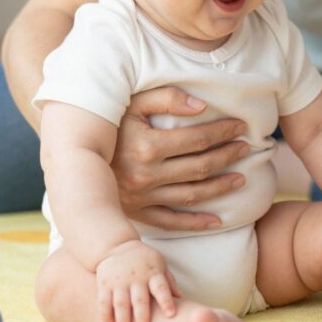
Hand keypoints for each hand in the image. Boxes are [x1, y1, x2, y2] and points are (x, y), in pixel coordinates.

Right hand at [96, 239, 180, 321]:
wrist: (116, 246)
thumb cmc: (143, 259)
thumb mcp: (159, 264)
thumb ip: (169, 280)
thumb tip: (181, 297)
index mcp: (152, 273)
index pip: (161, 288)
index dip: (166, 301)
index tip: (171, 315)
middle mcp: (136, 277)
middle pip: (140, 300)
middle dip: (143, 318)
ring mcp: (119, 281)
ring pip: (121, 304)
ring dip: (123, 321)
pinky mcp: (104, 284)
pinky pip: (104, 301)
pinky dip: (105, 314)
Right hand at [113, 87, 249, 229]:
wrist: (73, 157)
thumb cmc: (109, 123)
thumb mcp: (132, 103)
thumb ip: (166, 98)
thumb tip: (202, 106)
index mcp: (146, 146)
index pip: (197, 139)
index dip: (223, 132)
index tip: (240, 126)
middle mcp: (145, 174)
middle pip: (200, 167)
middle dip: (227, 156)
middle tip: (248, 148)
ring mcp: (142, 197)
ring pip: (192, 194)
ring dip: (221, 187)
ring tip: (242, 177)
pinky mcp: (137, 213)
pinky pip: (171, 222)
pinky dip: (195, 223)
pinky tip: (217, 220)